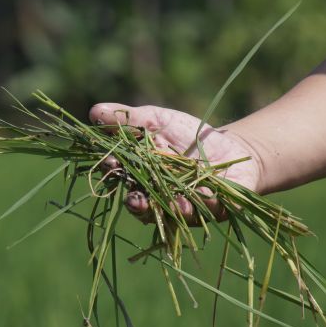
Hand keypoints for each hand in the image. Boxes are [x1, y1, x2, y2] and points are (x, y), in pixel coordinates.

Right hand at [89, 102, 261, 224]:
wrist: (231, 146)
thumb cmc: (187, 134)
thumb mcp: (156, 120)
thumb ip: (128, 118)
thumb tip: (93, 111)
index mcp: (140, 179)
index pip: (121, 178)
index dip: (114, 173)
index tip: (111, 163)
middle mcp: (158, 199)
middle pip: (142, 206)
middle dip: (138, 204)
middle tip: (135, 200)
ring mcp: (184, 208)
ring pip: (171, 215)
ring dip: (169, 210)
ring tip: (171, 204)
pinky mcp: (213, 211)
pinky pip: (205, 212)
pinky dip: (201, 206)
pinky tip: (196, 198)